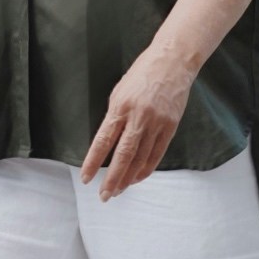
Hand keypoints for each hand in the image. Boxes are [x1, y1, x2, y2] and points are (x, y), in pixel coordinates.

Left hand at [80, 44, 195, 196]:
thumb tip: (108, 143)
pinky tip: (137, 178)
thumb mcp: (119, 92)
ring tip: (119, 190)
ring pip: (140, 158)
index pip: (103, 141)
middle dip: (112, 178)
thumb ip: (114, 117)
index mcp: (120, 107)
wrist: (172, 62)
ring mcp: (156, 123)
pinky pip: (157, 154)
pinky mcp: (170, 126)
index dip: (93, 162)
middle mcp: (138, 117)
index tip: (86, 178)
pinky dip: (146, 169)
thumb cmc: (142, 74)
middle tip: (104, 195)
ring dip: (128, 178)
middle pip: (123, 156)